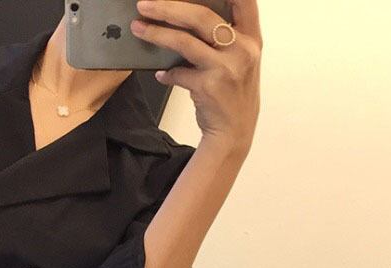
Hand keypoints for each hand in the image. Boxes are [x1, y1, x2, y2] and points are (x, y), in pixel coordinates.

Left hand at [131, 0, 261, 155]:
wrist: (234, 132)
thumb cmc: (233, 93)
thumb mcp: (238, 60)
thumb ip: (223, 38)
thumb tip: (185, 19)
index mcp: (252, 37)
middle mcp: (242, 48)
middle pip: (201, 16)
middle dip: (169, 8)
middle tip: (145, 4)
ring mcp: (225, 67)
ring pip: (184, 42)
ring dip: (157, 33)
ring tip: (138, 28)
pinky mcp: (208, 86)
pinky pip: (178, 73)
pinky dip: (166, 74)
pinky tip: (160, 75)